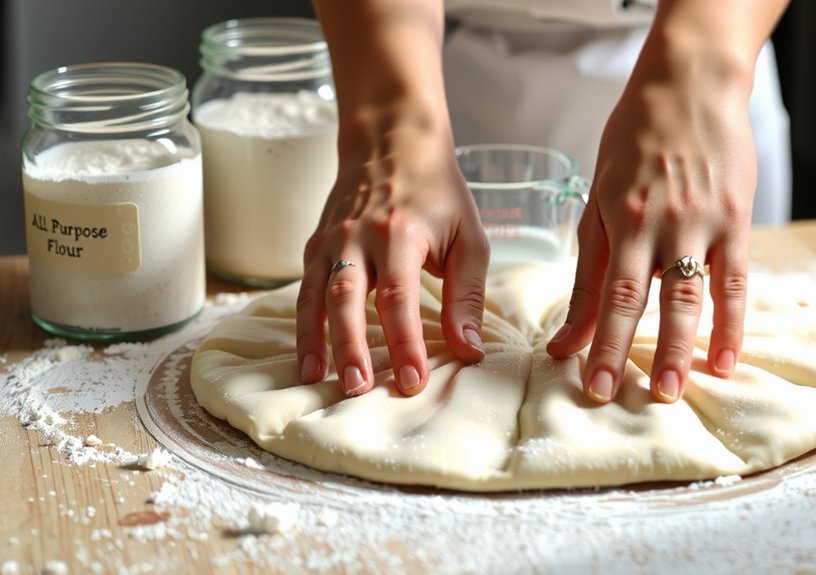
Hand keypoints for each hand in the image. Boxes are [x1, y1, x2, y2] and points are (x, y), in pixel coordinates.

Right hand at [296, 116, 488, 396]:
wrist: (392, 141)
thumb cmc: (438, 193)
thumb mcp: (469, 238)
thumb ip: (467, 297)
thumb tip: (469, 352)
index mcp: (400, 232)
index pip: (399, 297)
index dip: (405, 343)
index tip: (413, 382)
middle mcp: (358, 236)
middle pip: (347, 297)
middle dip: (350, 346)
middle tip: (358, 390)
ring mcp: (330, 239)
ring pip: (314, 295)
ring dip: (315, 341)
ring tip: (317, 380)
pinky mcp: (315, 245)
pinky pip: (304, 289)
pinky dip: (303, 325)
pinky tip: (308, 357)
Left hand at [546, 10, 761, 404]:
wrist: (690, 86)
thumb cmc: (635, 141)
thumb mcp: (600, 198)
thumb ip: (589, 267)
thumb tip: (567, 331)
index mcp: (622, 216)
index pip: (608, 290)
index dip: (598, 340)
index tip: (589, 382)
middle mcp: (661, 222)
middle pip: (645, 298)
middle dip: (631, 351)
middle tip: (622, 398)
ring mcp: (703, 222)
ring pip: (693, 295)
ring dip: (682, 346)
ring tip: (672, 391)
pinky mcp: (737, 220)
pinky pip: (738, 280)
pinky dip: (734, 322)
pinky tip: (726, 359)